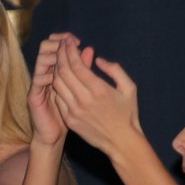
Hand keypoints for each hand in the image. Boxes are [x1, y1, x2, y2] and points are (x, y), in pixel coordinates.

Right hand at [28, 33, 91, 146]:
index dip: (65, 40)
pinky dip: (46, 74)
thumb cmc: (70, 113)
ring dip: (51, 55)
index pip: (56, 46)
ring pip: (40, 61)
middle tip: (69, 43)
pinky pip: (37, 81)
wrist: (55, 135)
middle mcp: (45, 74)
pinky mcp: (34, 97)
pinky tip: (55, 74)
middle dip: (57, 43)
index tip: (77, 40)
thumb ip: (84, 69)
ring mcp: (38, 85)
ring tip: (62, 56)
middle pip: (45, 48)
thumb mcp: (81, 88)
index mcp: (55, 69)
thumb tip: (89, 49)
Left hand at [51, 39, 141, 155]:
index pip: (77, 66)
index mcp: (99, 90)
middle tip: (60, 46)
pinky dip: (57, 86)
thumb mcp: (129, 88)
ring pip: (57, 85)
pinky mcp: (70, 120)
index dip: (70, 51)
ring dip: (56, 70)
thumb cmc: (127, 114)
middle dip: (60, 56)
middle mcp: (84, 100)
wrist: (121, 142)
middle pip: (63, 72)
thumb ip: (115, 70)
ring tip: (59, 60)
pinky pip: (58, 99)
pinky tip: (60, 77)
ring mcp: (74, 112)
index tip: (68, 42)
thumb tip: (98, 59)